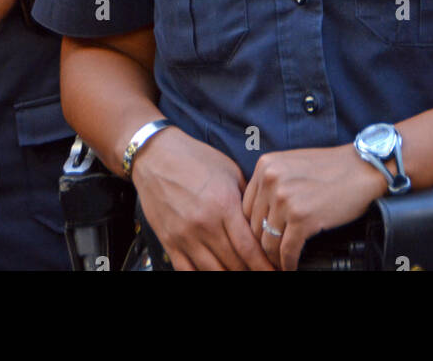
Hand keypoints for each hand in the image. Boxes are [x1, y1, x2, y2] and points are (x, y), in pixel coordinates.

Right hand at [131, 127, 273, 270]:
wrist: (155, 155)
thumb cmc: (196, 159)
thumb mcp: (229, 171)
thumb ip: (247, 199)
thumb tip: (263, 222)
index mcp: (224, 205)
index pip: (249, 248)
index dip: (265, 266)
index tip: (277, 270)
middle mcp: (205, 225)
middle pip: (234, 264)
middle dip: (252, 272)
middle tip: (264, 273)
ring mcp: (185, 236)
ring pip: (214, 272)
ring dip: (231, 277)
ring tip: (242, 273)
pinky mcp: (169, 242)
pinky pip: (187, 272)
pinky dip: (203, 278)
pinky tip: (216, 274)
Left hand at [242, 144, 384, 270]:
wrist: (363, 169)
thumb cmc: (331, 169)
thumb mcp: (292, 165)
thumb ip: (272, 184)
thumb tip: (259, 215)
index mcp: (265, 166)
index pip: (245, 208)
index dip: (252, 229)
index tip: (260, 242)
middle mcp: (271, 180)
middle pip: (254, 226)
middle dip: (262, 245)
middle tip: (268, 259)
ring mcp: (285, 199)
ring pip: (268, 242)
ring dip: (274, 258)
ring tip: (279, 265)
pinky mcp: (302, 218)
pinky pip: (287, 250)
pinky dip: (288, 263)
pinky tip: (292, 267)